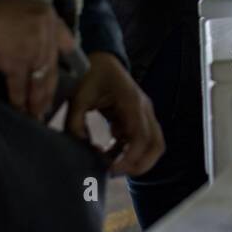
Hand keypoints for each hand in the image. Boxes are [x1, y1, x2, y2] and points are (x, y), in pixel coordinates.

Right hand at [0, 0, 76, 117]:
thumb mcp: (20, 11)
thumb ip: (34, 28)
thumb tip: (39, 54)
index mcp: (48, 15)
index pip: (66, 42)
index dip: (65, 61)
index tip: (62, 75)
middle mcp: (46, 30)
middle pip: (51, 66)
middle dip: (49, 89)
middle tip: (48, 106)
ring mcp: (34, 47)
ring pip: (39, 78)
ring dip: (37, 99)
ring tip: (36, 114)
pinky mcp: (17, 61)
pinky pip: (20, 85)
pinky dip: (19, 99)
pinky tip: (19, 109)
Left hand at [66, 52, 164, 176]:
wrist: (101, 58)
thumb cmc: (91, 74)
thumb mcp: (78, 97)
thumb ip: (75, 124)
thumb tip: (78, 148)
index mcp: (132, 102)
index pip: (141, 137)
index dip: (129, 158)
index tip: (110, 169)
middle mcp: (143, 109)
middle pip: (156, 144)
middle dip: (140, 165)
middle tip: (115, 173)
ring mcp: (143, 113)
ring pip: (153, 144)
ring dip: (136, 159)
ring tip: (111, 166)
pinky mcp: (138, 117)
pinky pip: (141, 140)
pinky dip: (128, 151)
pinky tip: (108, 154)